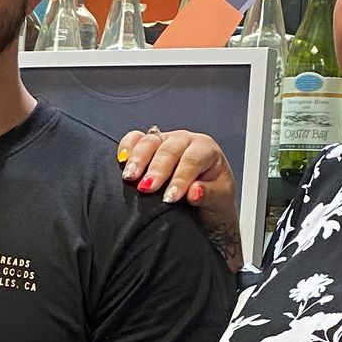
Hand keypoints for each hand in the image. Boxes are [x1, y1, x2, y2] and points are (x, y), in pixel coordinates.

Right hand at [117, 127, 241, 265]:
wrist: (205, 202)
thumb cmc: (214, 198)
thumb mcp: (220, 201)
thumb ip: (209, 195)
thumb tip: (194, 192)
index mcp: (206, 149)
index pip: (192, 160)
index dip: (180, 178)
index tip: (170, 197)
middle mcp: (185, 140)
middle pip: (169, 149)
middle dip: (156, 170)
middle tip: (147, 188)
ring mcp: (166, 140)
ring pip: (150, 141)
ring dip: (138, 159)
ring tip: (130, 177)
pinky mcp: (149, 145)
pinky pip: (135, 139)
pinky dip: (127, 148)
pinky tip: (121, 161)